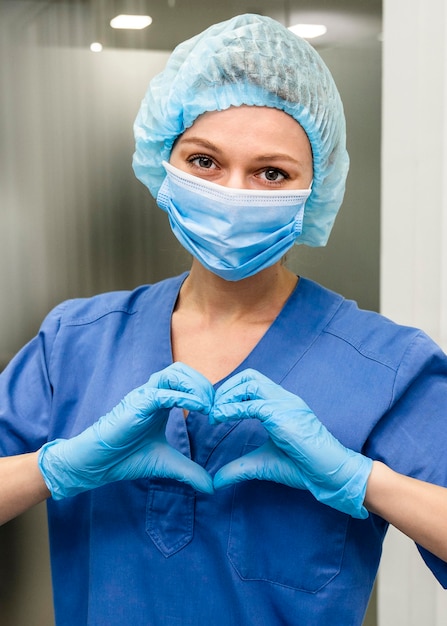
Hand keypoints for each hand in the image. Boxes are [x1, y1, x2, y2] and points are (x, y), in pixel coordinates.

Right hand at [38, 362, 214, 497]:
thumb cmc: (127, 458)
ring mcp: (143, 397)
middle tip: (216, 406)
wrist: (97, 465)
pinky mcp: (137, 405)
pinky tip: (198, 409)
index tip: (219, 412)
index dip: (205, 391)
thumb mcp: (167, 464)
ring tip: (208, 406)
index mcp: (160, 401)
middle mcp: (152, 394)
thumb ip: (190, 472)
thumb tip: (212, 487)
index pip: (186, 380)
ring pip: (173, 374)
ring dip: (195, 385)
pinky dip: (183, 396)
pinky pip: (162, 393)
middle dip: (203, 384)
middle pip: (182, 371)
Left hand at [210, 369, 372, 517]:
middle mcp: (284, 398)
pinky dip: (231, 408)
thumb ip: (238, 468)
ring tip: (213, 413)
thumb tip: (215, 481)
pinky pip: (252, 405)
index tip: (215, 408)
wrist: (330, 473)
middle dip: (226, 388)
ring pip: (250, 383)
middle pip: (250, 376)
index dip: (231, 391)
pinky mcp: (282, 416)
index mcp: (282, 404)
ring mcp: (285, 404)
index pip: (253, 383)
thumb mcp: (262, 464)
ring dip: (226, 395)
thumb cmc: (303, 467)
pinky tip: (218, 417)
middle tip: (210, 407)